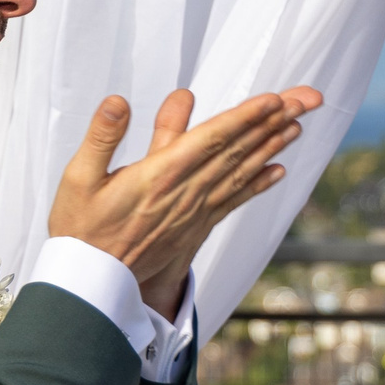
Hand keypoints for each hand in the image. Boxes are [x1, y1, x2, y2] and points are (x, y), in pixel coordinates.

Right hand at [48, 85, 324, 317]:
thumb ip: (102, 137)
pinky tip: (277, 171)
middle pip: (237, 150)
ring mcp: (193, 212)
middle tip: (306, 100)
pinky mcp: (194, 227)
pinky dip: (257, 184)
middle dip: (273, 122)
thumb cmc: (81, 228)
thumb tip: (119, 101)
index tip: (274, 100)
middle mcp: (185, 193)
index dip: (246, 118)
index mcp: (159, 176)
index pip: (212, 139)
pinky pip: (233, 201)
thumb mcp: (78, 177)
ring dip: (271, 146)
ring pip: (240, 172)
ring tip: (298, 125)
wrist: (92, 284)